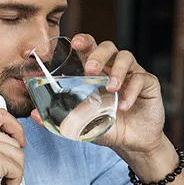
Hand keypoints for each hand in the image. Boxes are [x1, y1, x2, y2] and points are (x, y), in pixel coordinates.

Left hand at [30, 33, 164, 154]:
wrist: (133, 143)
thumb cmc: (106, 127)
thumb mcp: (81, 124)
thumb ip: (60, 118)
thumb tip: (34, 114)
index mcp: (97, 72)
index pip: (89, 49)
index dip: (83, 42)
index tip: (74, 43)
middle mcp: (114, 68)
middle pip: (108, 47)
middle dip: (98, 54)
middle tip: (91, 70)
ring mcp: (132, 74)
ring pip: (126, 57)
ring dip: (117, 71)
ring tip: (110, 89)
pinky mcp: (149, 84)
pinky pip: (141, 78)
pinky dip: (131, 91)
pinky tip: (124, 106)